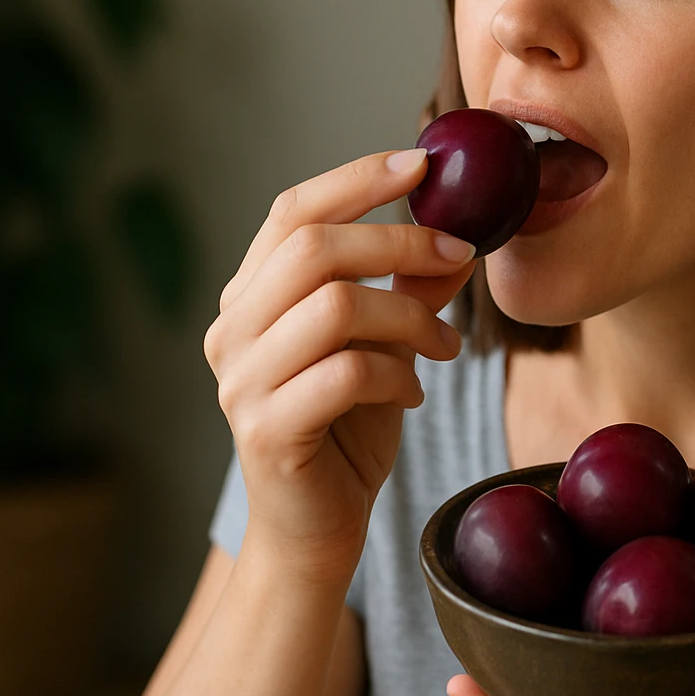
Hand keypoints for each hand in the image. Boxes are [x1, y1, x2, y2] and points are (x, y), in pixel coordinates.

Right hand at [203, 149, 477, 585]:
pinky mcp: (268, 431)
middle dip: (399, 241)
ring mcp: (243, 383)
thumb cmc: (346, 432)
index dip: (357, 179)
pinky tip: (414, 391)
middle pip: (312, 249)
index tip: (423, 162)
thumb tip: (458, 236)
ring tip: (444, 345)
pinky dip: (397, 375)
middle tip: (461, 256)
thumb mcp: (384, 347)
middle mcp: (233, 332)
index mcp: (251, 298)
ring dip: (409, 316)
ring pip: (333, 307)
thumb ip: (408, 291)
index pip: (291, 211)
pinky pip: (345, 374)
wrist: (315, 533)